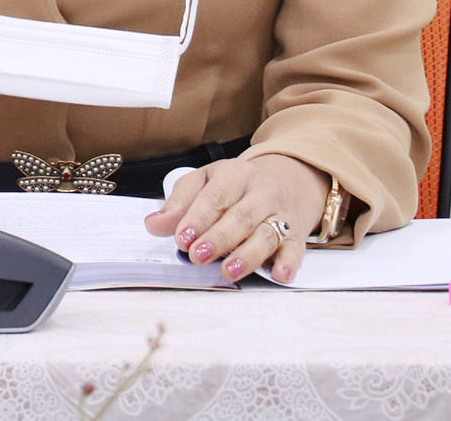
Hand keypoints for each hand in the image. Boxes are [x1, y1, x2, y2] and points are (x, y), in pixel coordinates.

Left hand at [143, 153, 329, 283]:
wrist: (290, 180)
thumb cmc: (237, 186)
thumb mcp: (206, 181)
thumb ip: (180, 202)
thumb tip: (154, 224)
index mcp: (236, 174)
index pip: (216, 196)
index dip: (198, 218)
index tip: (182, 238)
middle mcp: (262, 192)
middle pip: (241, 216)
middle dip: (219, 238)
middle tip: (198, 256)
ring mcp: (282, 214)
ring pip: (266, 234)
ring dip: (247, 254)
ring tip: (228, 270)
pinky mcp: (296, 236)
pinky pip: (295, 250)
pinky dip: (289, 263)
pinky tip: (280, 275)